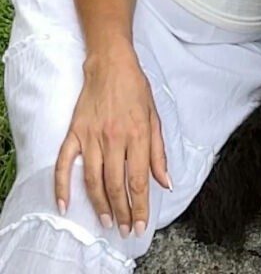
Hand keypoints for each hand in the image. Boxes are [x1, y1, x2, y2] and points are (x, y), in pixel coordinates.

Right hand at [55, 41, 170, 236]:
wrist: (111, 64)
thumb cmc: (136, 89)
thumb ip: (158, 152)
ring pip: (93, 179)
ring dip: (99, 205)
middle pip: (116, 184)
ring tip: (106, 221)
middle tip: (124, 229)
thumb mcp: (155, 117)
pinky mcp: (75, 132)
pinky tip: (64, 204)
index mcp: (138, 134)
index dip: (139, 206)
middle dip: (121, 211)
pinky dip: (62, 186)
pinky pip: (64, 163)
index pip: (138, 180)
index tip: (140, 224)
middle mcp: (114, 138)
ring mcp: (92, 136)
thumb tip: (165, 182)